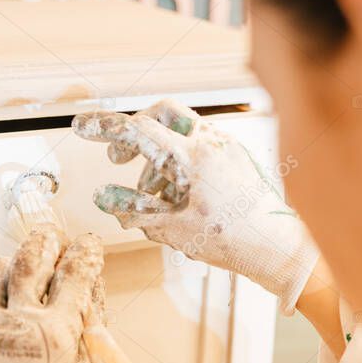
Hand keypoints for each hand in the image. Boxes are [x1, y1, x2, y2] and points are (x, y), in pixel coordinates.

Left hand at [0, 226, 103, 362]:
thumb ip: (85, 329)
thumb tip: (87, 293)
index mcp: (56, 331)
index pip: (75, 277)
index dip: (85, 255)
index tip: (89, 244)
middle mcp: (20, 321)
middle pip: (31, 264)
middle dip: (45, 242)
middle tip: (52, 234)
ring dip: (12, 259)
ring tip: (20, 255)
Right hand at [72, 100, 317, 313]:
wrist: (279, 248)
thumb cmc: (233, 240)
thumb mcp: (173, 229)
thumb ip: (134, 210)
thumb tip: (104, 197)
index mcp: (193, 156)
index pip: (140, 129)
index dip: (106, 128)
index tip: (82, 126)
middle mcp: (212, 142)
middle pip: (163, 113)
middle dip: (136, 131)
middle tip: (119, 158)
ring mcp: (228, 147)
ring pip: (181, 131)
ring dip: (158, 155)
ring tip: (153, 196)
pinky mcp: (237, 158)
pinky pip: (200, 146)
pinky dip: (180, 162)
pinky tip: (178, 197)